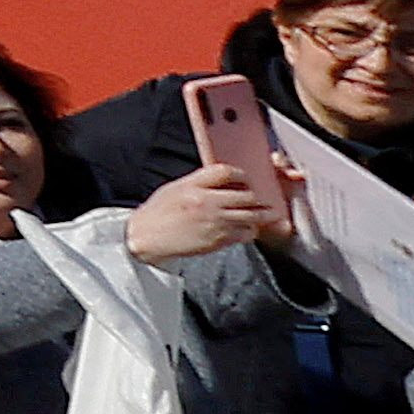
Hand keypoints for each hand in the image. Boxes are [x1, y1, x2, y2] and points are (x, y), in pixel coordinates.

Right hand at [123, 160, 282, 264]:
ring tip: (267, 212)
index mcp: (193, 186)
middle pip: (246, 195)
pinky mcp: (219, 240)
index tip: (245, 178)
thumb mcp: (175, 188)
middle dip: (258, 196)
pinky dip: (251, 230)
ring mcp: (214, 223)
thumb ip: (200, 182)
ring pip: (252, 216)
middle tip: (262, 197)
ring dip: (261, 214)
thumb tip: (225, 179)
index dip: (241, 174)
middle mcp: (206, 203)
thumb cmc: (159, 212)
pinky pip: (246, 234)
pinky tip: (248, 227)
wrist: (147, 237)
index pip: (226, 172)